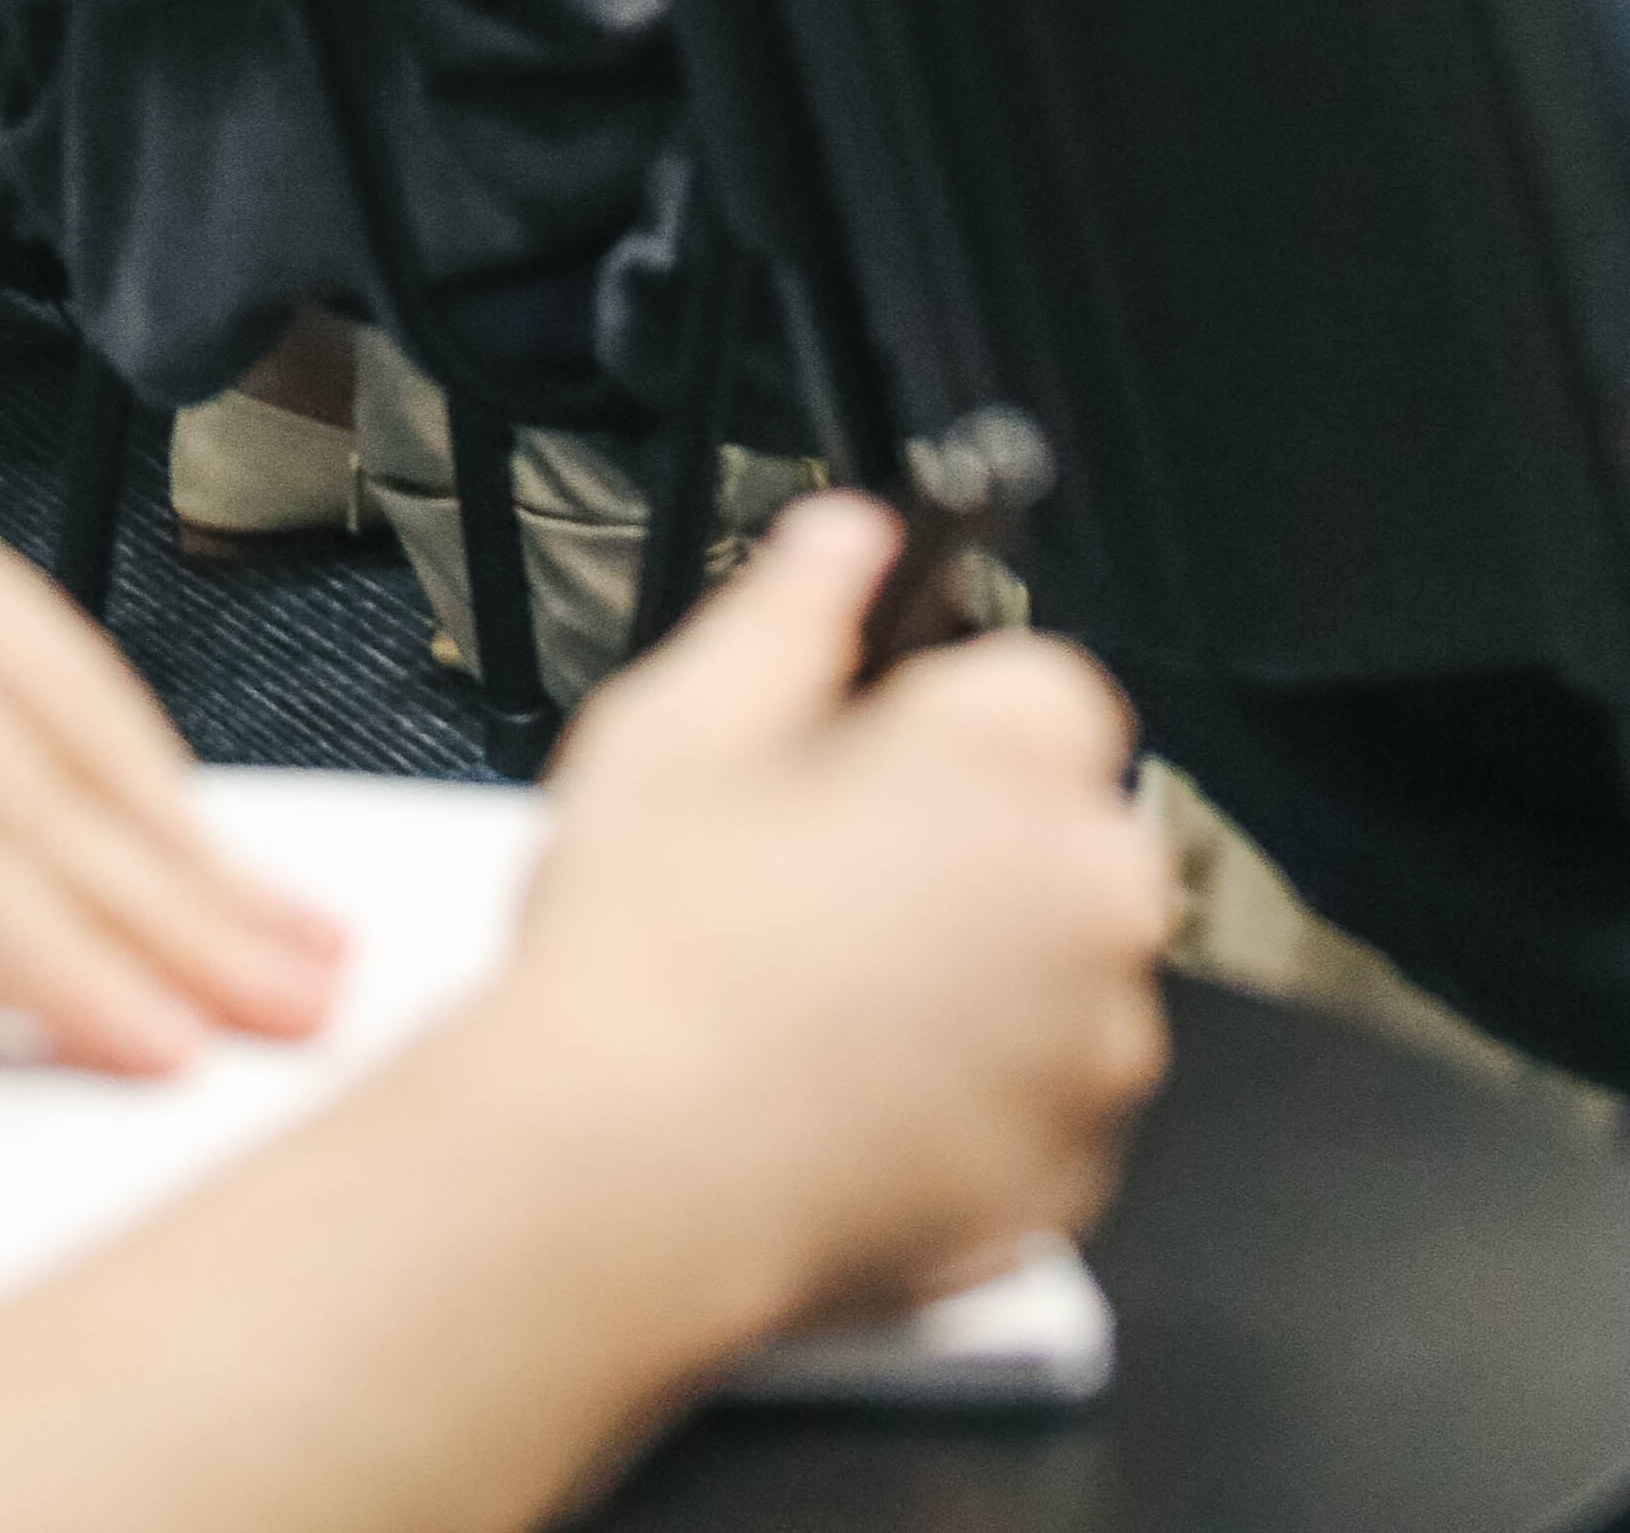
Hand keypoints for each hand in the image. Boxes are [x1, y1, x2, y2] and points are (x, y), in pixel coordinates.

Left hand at [0, 277, 343, 1187]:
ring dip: (186, 825)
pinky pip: (33, 624)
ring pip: (64, 703)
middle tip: (312, 1016)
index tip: (169, 1059)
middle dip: (182, 917)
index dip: (54, 970)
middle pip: (34, 792)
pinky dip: (121, 725)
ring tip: (298, 930)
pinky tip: (179, 806)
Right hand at [495, 496, 1167, 1353]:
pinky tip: (842, 1076)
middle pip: (1055, 828)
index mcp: (1016, 766)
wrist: (631, 1177)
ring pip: (1051, 967)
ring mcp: (1095, 1060)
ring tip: (815, 983)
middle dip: (961, 834)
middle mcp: (1094, 907)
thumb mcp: (684, 719)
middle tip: (818, 864)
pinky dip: (968, 1087)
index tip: (868, 739)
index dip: (941, 706)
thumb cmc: (655, 958)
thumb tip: (847, 542)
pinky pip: (1037, 1097)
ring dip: (972, 963)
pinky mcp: (1068, 1182)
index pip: (1042, 679)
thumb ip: (794, 605)